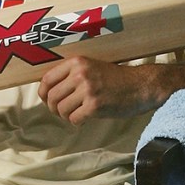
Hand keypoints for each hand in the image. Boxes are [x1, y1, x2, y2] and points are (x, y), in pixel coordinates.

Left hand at [37, 56, 161, 124]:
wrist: (141, 86)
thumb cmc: (117, 79)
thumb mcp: (92, 67)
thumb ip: (72, 75)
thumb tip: (49, 91)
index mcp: (77, 62)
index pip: (47, 80)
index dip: (43, 93)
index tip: (47, 100)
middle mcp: (80, 74)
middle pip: (51, 97)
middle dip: (54, 108)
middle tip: (62, 112)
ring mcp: (87, 90)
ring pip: (61, 110)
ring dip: (66, 116)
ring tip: (76, 114)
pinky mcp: (94, 106)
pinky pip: (74, 119)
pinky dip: (77, 122)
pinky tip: (86, 118)